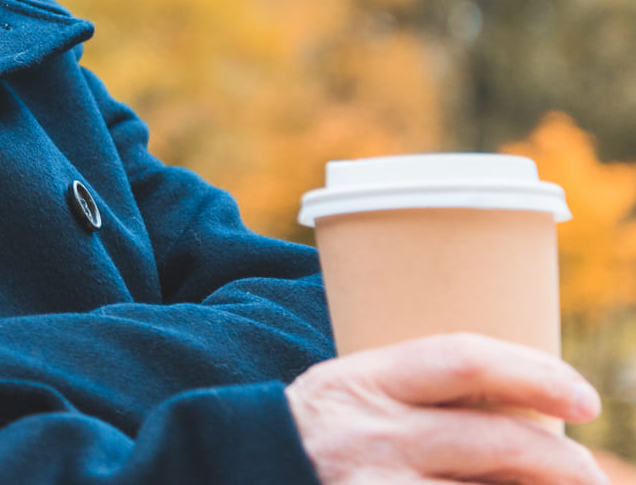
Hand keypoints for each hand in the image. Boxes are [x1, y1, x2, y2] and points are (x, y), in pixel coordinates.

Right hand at [287, 332, 607, 484]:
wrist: (241, 470)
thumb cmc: (316, 436)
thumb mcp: (349, 392)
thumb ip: (414, 392)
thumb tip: (519, 408)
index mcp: (364, 381)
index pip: (464, 360)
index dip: (536, 374)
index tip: (583, 399)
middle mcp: (372, 433)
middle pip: (496, 440)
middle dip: (563, 461)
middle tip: (591, 473)